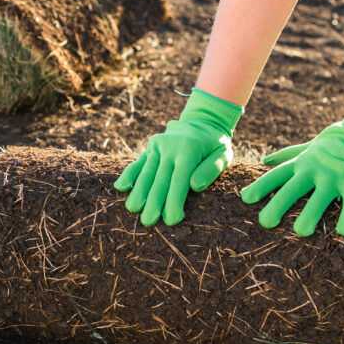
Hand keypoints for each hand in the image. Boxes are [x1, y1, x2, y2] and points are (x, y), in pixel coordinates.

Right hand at [114, 88, 242, 225]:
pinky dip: (129, 174)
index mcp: (189, 150)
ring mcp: (158, 146)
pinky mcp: (150, 147)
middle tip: (148, 222)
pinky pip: (138, 162)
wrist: (201, 121)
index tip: (171, 220)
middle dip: (154, 201)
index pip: (179, 179)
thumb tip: (195, 186)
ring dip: (139, 191)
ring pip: (146, 172)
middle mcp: (170, 147)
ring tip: (133, 209)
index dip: (174, 200)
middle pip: (160, 178)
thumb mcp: (223, 154)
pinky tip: (120, 187)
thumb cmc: (214, 145)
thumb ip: (211, 169)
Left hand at [241, 90, 343, 235]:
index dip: (260, 187)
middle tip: (265, 222)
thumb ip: (287, 155)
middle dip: (278, 205)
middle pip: (292, 189)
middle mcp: (314, 170)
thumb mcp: (307, 148)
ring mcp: (334, 176)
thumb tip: (265, 160)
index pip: (276, 175)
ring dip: (310, 215)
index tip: (245, 199)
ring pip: (319, 198)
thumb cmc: (334, 144)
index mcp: (301, 163)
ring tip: (301, 231)